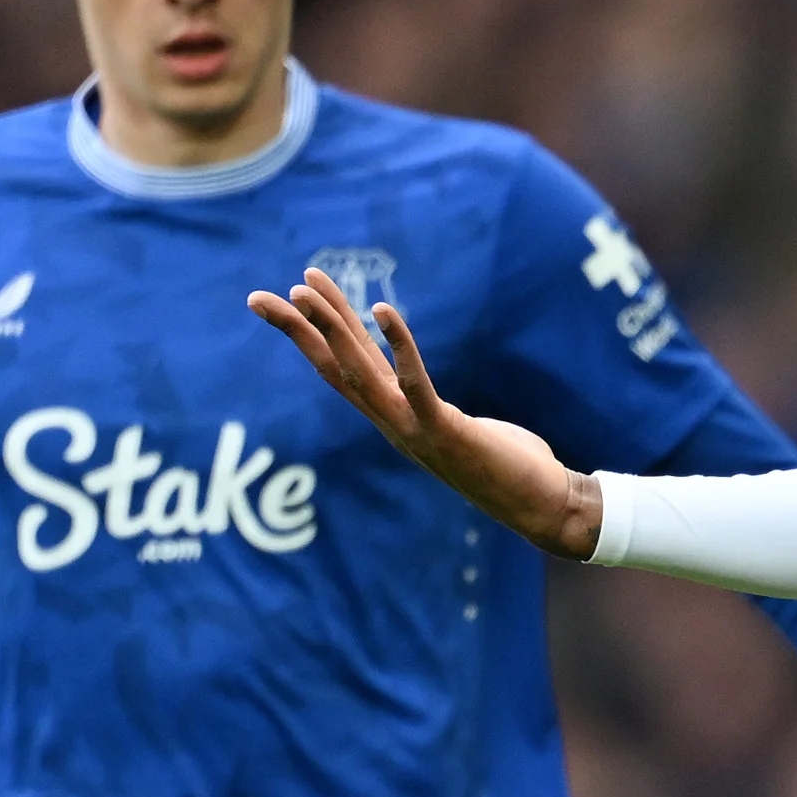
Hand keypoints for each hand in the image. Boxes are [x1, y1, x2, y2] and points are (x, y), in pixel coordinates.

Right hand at [249, 266, 603, 557]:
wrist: (538, 507)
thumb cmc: (505, 465)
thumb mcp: (453, 427)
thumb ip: (430, 407)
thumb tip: (418, 385)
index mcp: (393, 418)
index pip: (343, 368)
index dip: (315, 331)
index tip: (293, 291)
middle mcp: (393, 424)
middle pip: (334, 368)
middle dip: (297, 330)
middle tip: (258, 296)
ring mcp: (414, 429)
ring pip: (360, 373)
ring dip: (332, 329)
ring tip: (305, 289)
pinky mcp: (445, 430)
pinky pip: (415, 383)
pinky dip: (398, 346)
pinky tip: (381, 309)